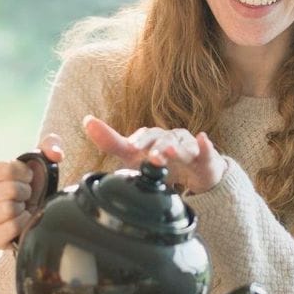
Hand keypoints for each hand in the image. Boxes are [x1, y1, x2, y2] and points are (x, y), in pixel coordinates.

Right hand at [0, 134, 63, 249]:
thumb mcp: (40, 160)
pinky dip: (21, 224)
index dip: (24, 172)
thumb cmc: (30, 184)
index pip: (5, 170)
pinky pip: (9, 229)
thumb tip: (55, 153)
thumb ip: (51, 145)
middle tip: (25, 194)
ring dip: (23, 207)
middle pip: (8, 190)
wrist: (30, 209)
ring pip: (8, 209)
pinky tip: (21, 220)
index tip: (27, 176)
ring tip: (22, 206)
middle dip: (25, 190)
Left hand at [82, 115, 225, 194]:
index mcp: (151, 138)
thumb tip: (86, 120)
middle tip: (149, 156)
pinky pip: (207, 152)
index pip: (141, 136)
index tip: (128, 144)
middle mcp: (169, 138)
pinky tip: (202, 140)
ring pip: (182, 145)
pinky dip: (206, 146)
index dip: (136, 139)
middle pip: (161, 139)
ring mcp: (188, 147)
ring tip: (171, 152)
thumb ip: (111, 142)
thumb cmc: (163, 161)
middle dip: (155, 147)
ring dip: (176, 148)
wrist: (196, 173)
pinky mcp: (205, 158)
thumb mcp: (134, 156)